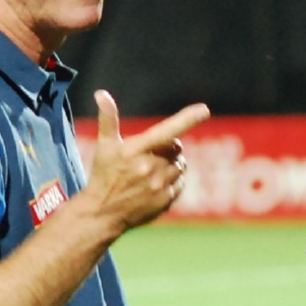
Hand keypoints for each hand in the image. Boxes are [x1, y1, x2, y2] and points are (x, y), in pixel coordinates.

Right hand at [84, 91, 210, 233]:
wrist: (102, 212)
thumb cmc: (103, 175)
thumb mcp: (104, 146)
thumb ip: (108, 118)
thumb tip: (101, 93)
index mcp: (136, 150)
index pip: (166, 131)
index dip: (187, 119)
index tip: (204, 110)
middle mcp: (150, 167)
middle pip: (176, 148)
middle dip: (169, 147)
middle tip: (152, 153)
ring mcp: (159, 185)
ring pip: (180, 165)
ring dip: (172, 163)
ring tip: (153, 169)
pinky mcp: (166, 200)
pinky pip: (181, 182)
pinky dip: (174, 180)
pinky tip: (156, 183)